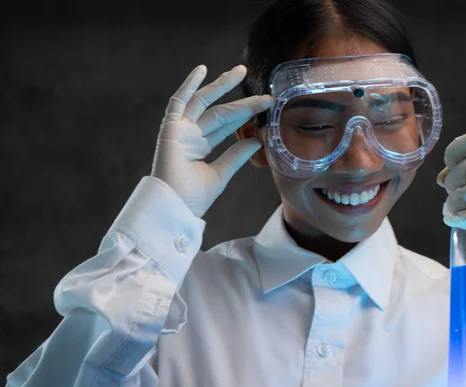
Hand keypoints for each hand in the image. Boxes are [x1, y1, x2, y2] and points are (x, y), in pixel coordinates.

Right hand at [151, 65, 272, 217]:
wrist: (174, 208)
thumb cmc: (192, 198)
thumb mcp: (221, 174)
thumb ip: (236, 155)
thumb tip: (256, 141)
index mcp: (199, 147)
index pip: (225, 125)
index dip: (244, 115)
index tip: (265, 106)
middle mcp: (190, 135)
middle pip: (218, 110)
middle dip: (238, 98)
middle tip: (261, 89)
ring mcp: (180, 130)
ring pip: (204, 102)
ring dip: (221, 86)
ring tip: (240, 71)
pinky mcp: (170, 128)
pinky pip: (179, 101)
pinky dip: (189, 85)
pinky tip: (203, 70)